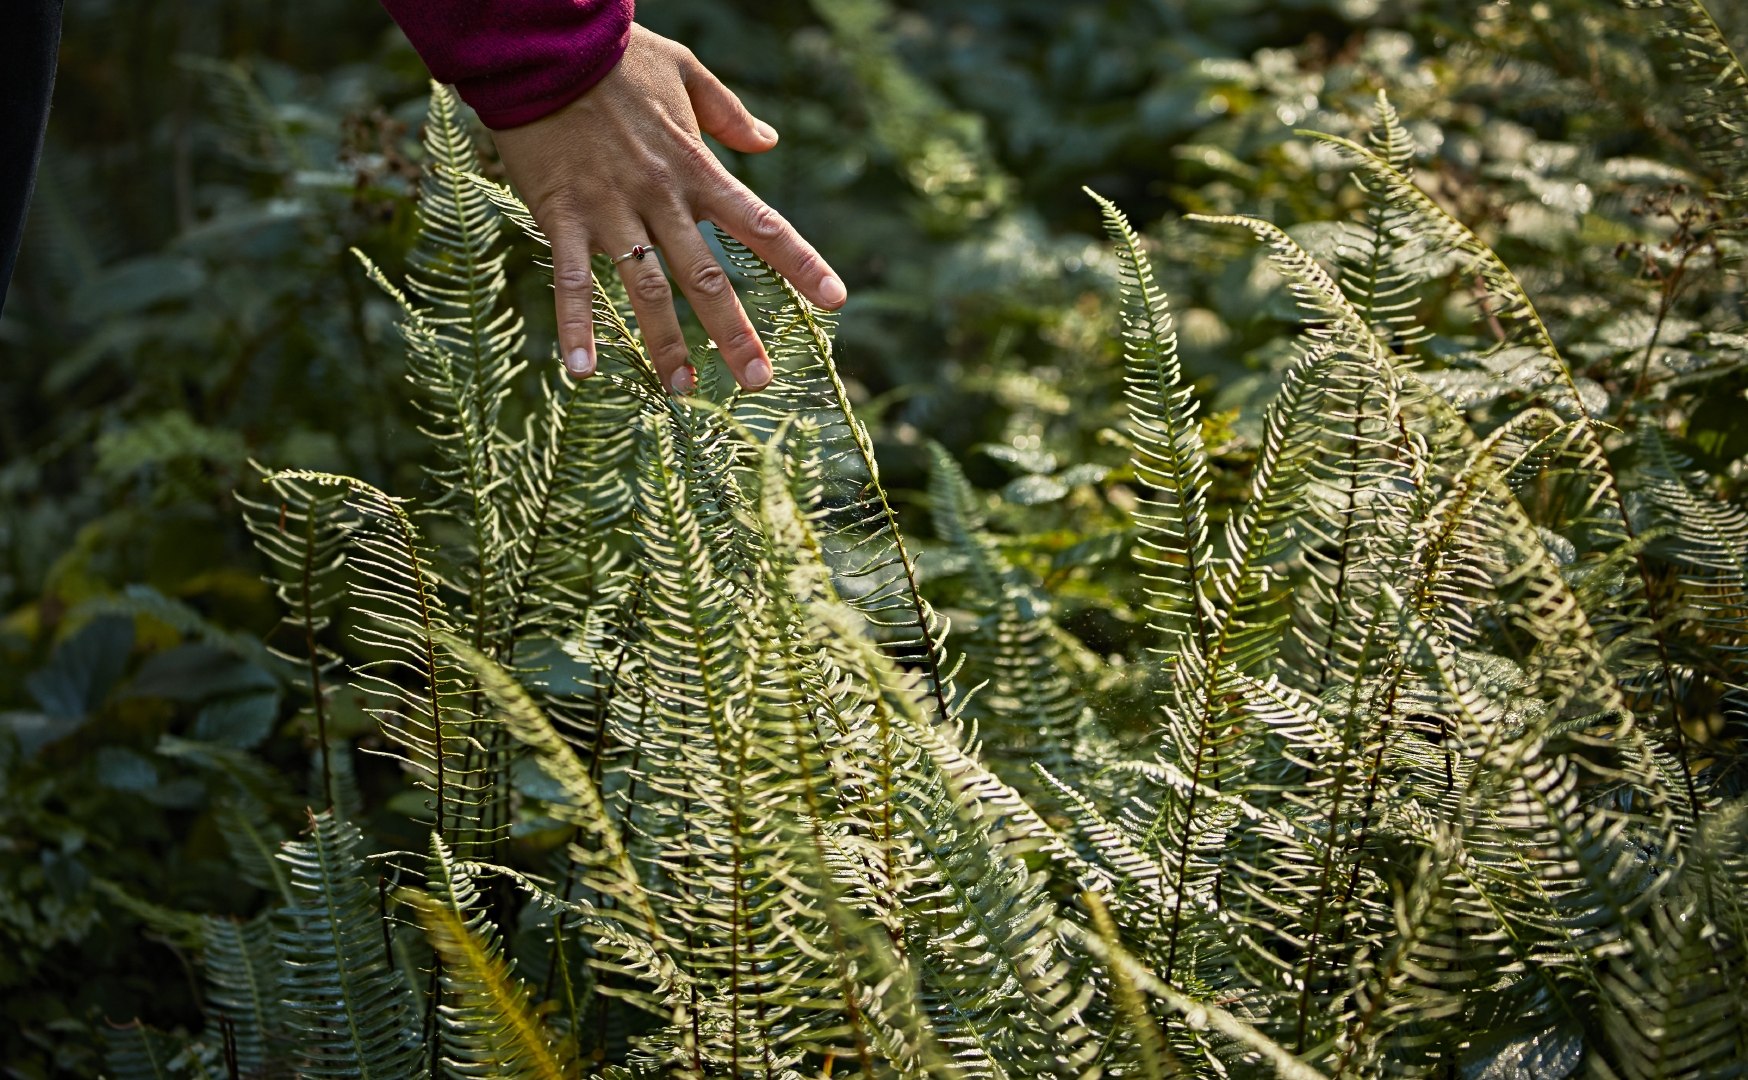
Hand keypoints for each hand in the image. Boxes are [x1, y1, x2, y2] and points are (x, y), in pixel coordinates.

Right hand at [490, 25, 846, 393]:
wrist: (542, 42)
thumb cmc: (616, 57)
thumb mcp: (685, 69)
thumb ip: (728, 112)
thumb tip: (769, 140)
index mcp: (697, 168)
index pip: (760, 223)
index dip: (799, 263)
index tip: (834, 301)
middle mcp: (661, 196)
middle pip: (705, 274)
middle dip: (734, 331)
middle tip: (758, 380)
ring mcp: (611, 209)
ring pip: (645, 288)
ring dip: (664, 343)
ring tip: (681, 389)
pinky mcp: (562, 215)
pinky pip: (572, 280)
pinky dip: (577, 326)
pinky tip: (582, 371)